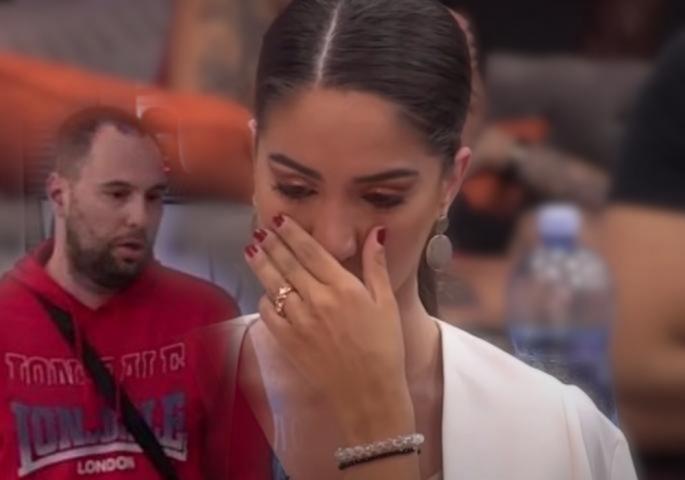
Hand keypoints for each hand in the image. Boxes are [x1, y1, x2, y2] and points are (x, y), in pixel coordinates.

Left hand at [244, 215, 414, 442]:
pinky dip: (264, 300)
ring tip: (251, 250)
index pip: (311, 251)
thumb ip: (377, 265)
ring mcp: (299, 321)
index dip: (292, 232)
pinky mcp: (288, 341)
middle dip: (271, 243)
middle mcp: (317, 300)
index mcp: (343, 287)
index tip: (280, 219)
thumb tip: (376, 231)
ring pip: (273, 285)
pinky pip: (268, 314)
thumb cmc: (384, 347)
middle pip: (287, 263)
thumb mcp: (387, 302)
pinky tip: (265, 292)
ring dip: (260, 265)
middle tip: (259, 229)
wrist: (369, 393)